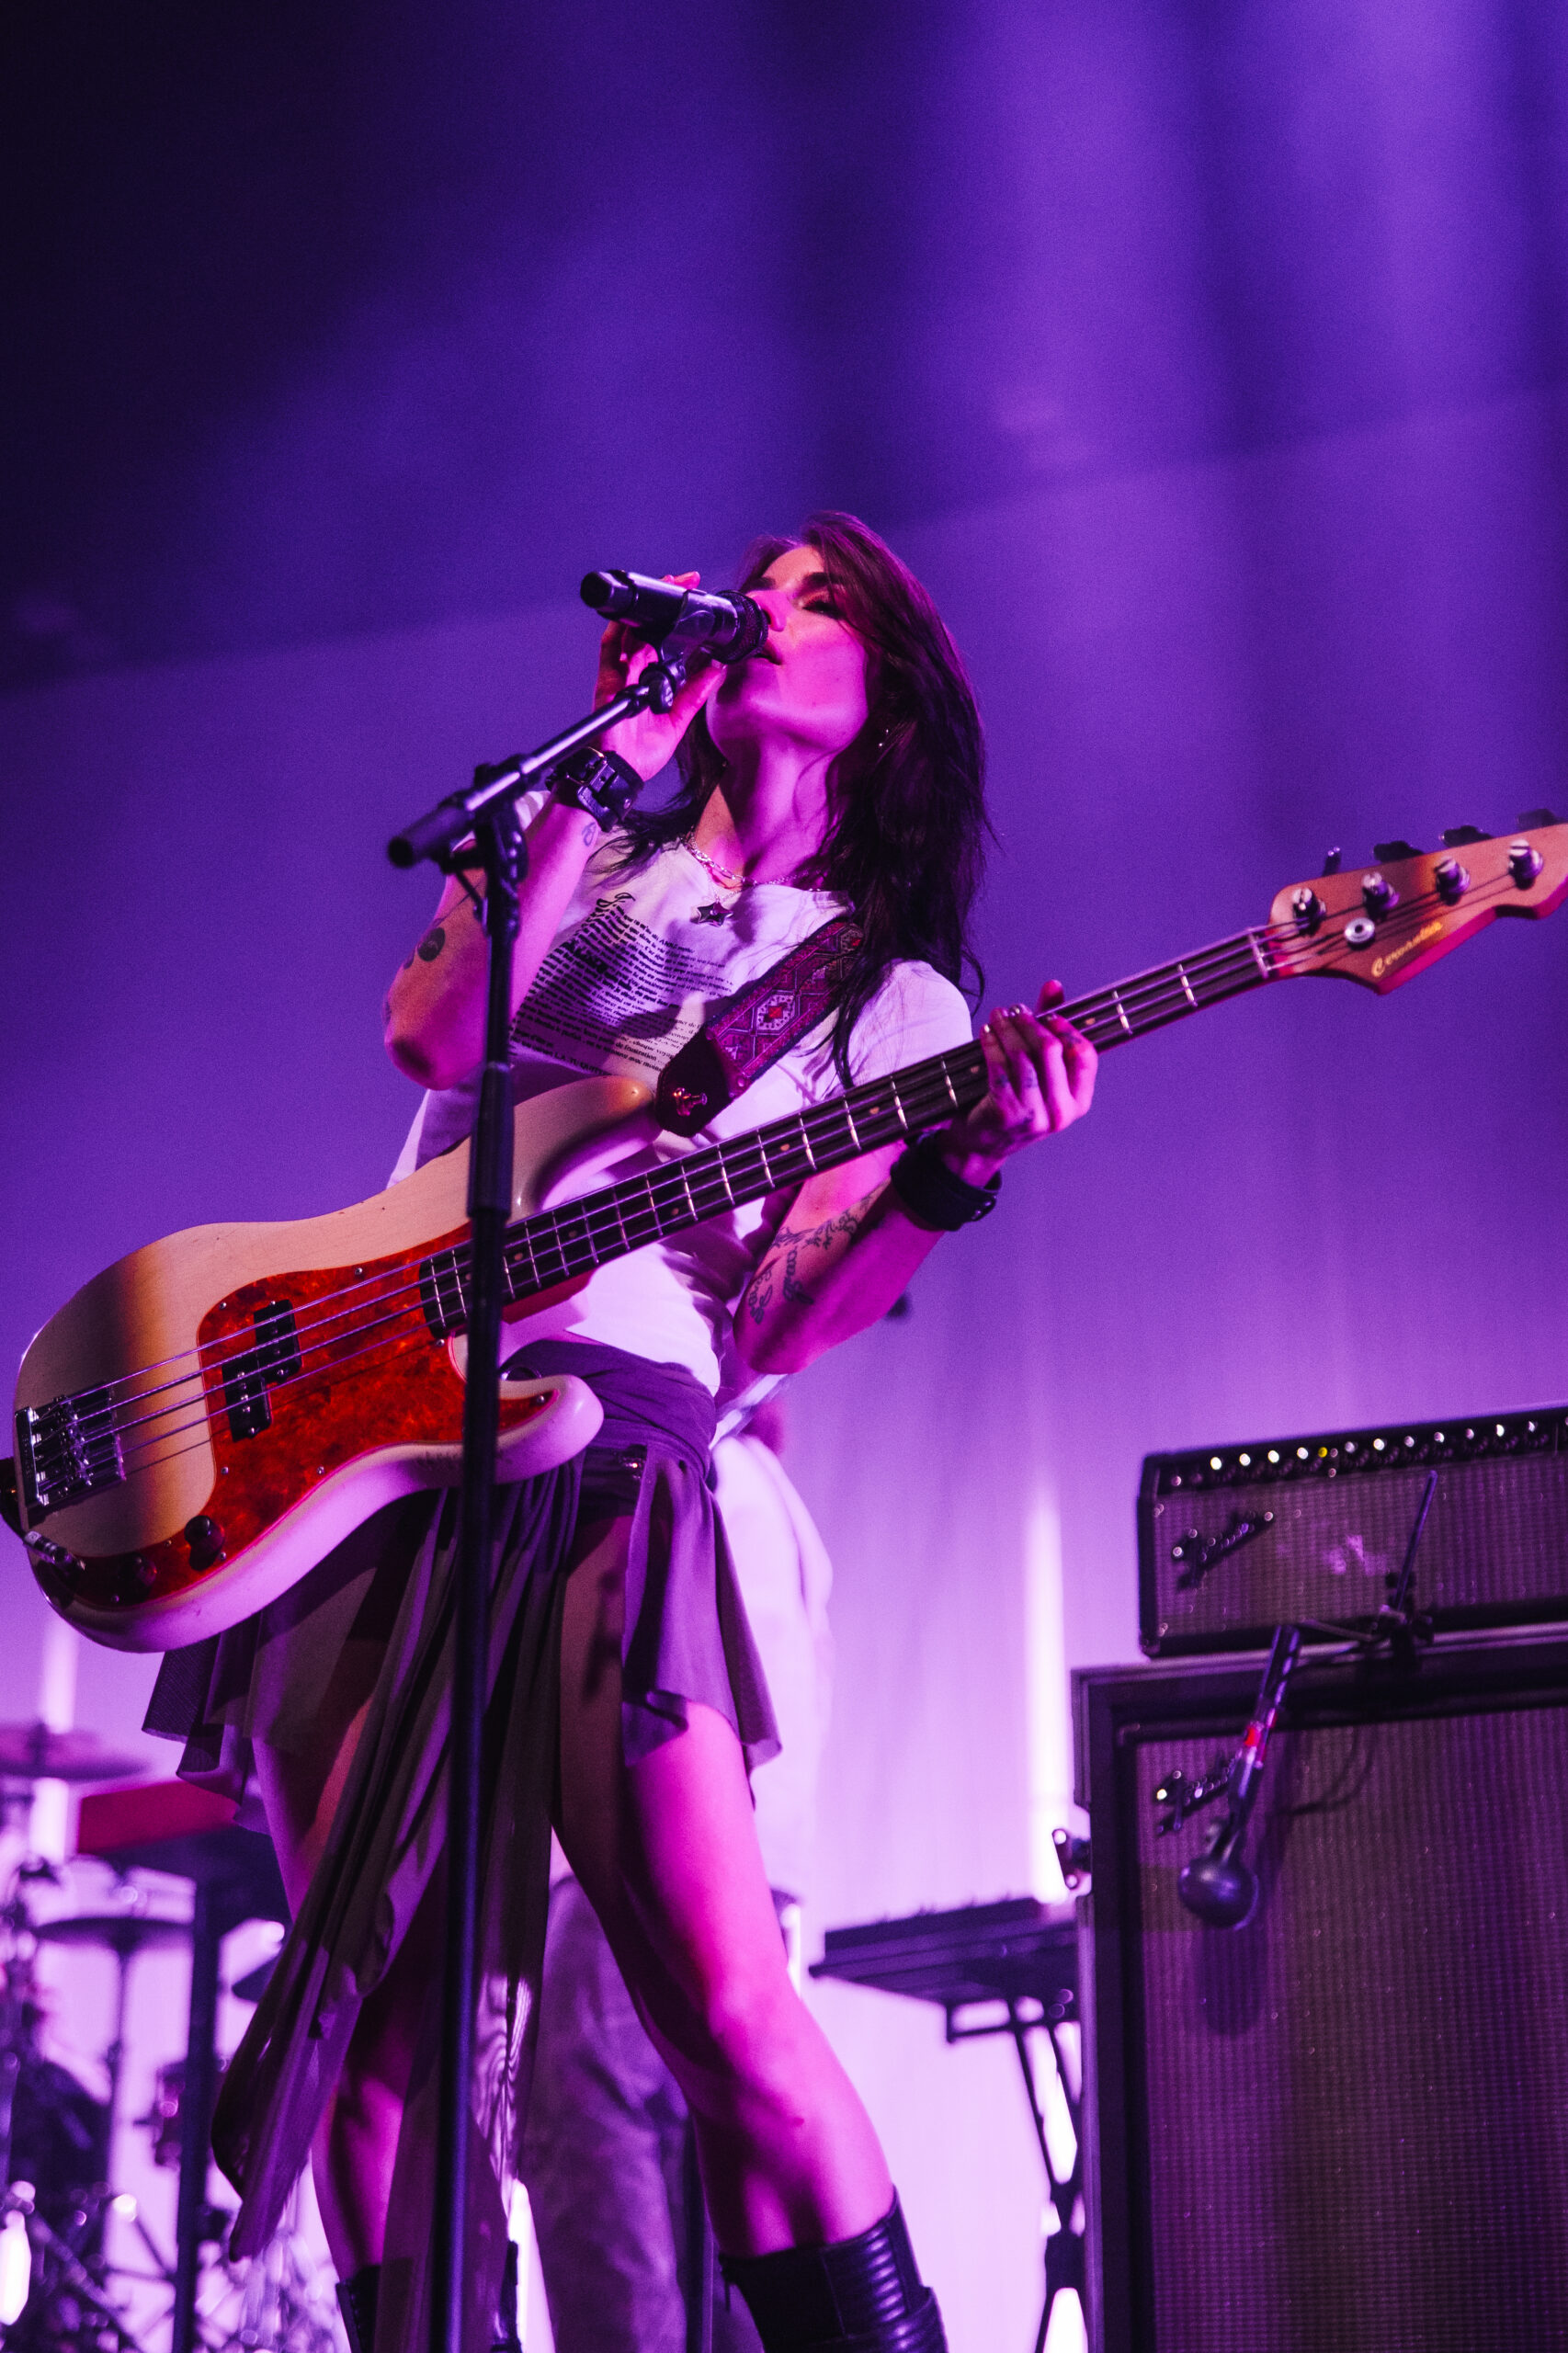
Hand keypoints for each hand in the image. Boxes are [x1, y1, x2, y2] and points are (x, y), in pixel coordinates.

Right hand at [593, 571, 729, 781]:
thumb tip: (717, 667)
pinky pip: (610, 649)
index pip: (667, 643)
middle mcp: (635, 673)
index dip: (680, 623)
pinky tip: (633, 614)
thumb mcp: (680, 719)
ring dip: (647, 609)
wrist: (621, 772)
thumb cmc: (642, 753)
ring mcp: (620, 675)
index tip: (698, 603)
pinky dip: (619, 629)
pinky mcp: (607, 681)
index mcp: (652, 682)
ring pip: (632, 632)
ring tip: (665, 587)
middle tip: (684, 582)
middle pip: (649, 630)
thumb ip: (696, 692)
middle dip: (666, 605)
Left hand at [936, 982, 1096, 1182]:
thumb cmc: (1015, 1102)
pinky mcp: (1007, 1112)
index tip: (1050, 1016)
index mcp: (1078, 1101)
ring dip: (1007, 1029)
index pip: (1085, 1055)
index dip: (1068, 1029)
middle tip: (1015, 1010)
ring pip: (1022, 1055)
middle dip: (1030, 1023)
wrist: (983, 1145)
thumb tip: (1054, 987)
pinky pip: (999, 1066)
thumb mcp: (1040, 1073)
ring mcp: (1035, 1114)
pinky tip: (986, 1032)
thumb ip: (1050, 1029)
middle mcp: (1061, 1111)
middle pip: (1051, 1049)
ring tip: (997, 1016)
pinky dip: (991, 1043)